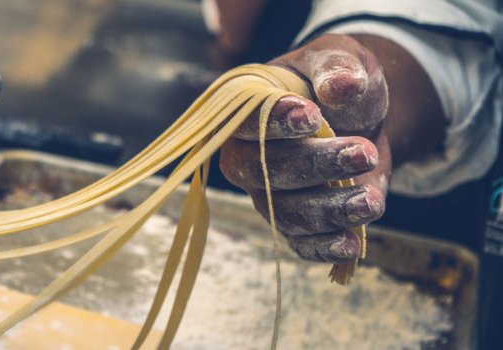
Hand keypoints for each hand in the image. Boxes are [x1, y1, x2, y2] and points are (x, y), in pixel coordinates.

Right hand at [220, 34, 390, 262]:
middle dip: (315, 166)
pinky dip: (324, 247)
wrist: (359, 118)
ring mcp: (265, 194)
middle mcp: (245, 157)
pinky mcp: (292, 222)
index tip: (312, 117)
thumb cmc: (337, 82)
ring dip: (329, 210)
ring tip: (371, 200)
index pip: (245, 122)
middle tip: (363, 152)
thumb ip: (336, 66)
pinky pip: (299, 243)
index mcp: (245, 111)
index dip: (274, 124)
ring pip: (285, 213)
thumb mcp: (340, 57)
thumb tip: (341, 87)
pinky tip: (352, 243)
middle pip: (265, 172)